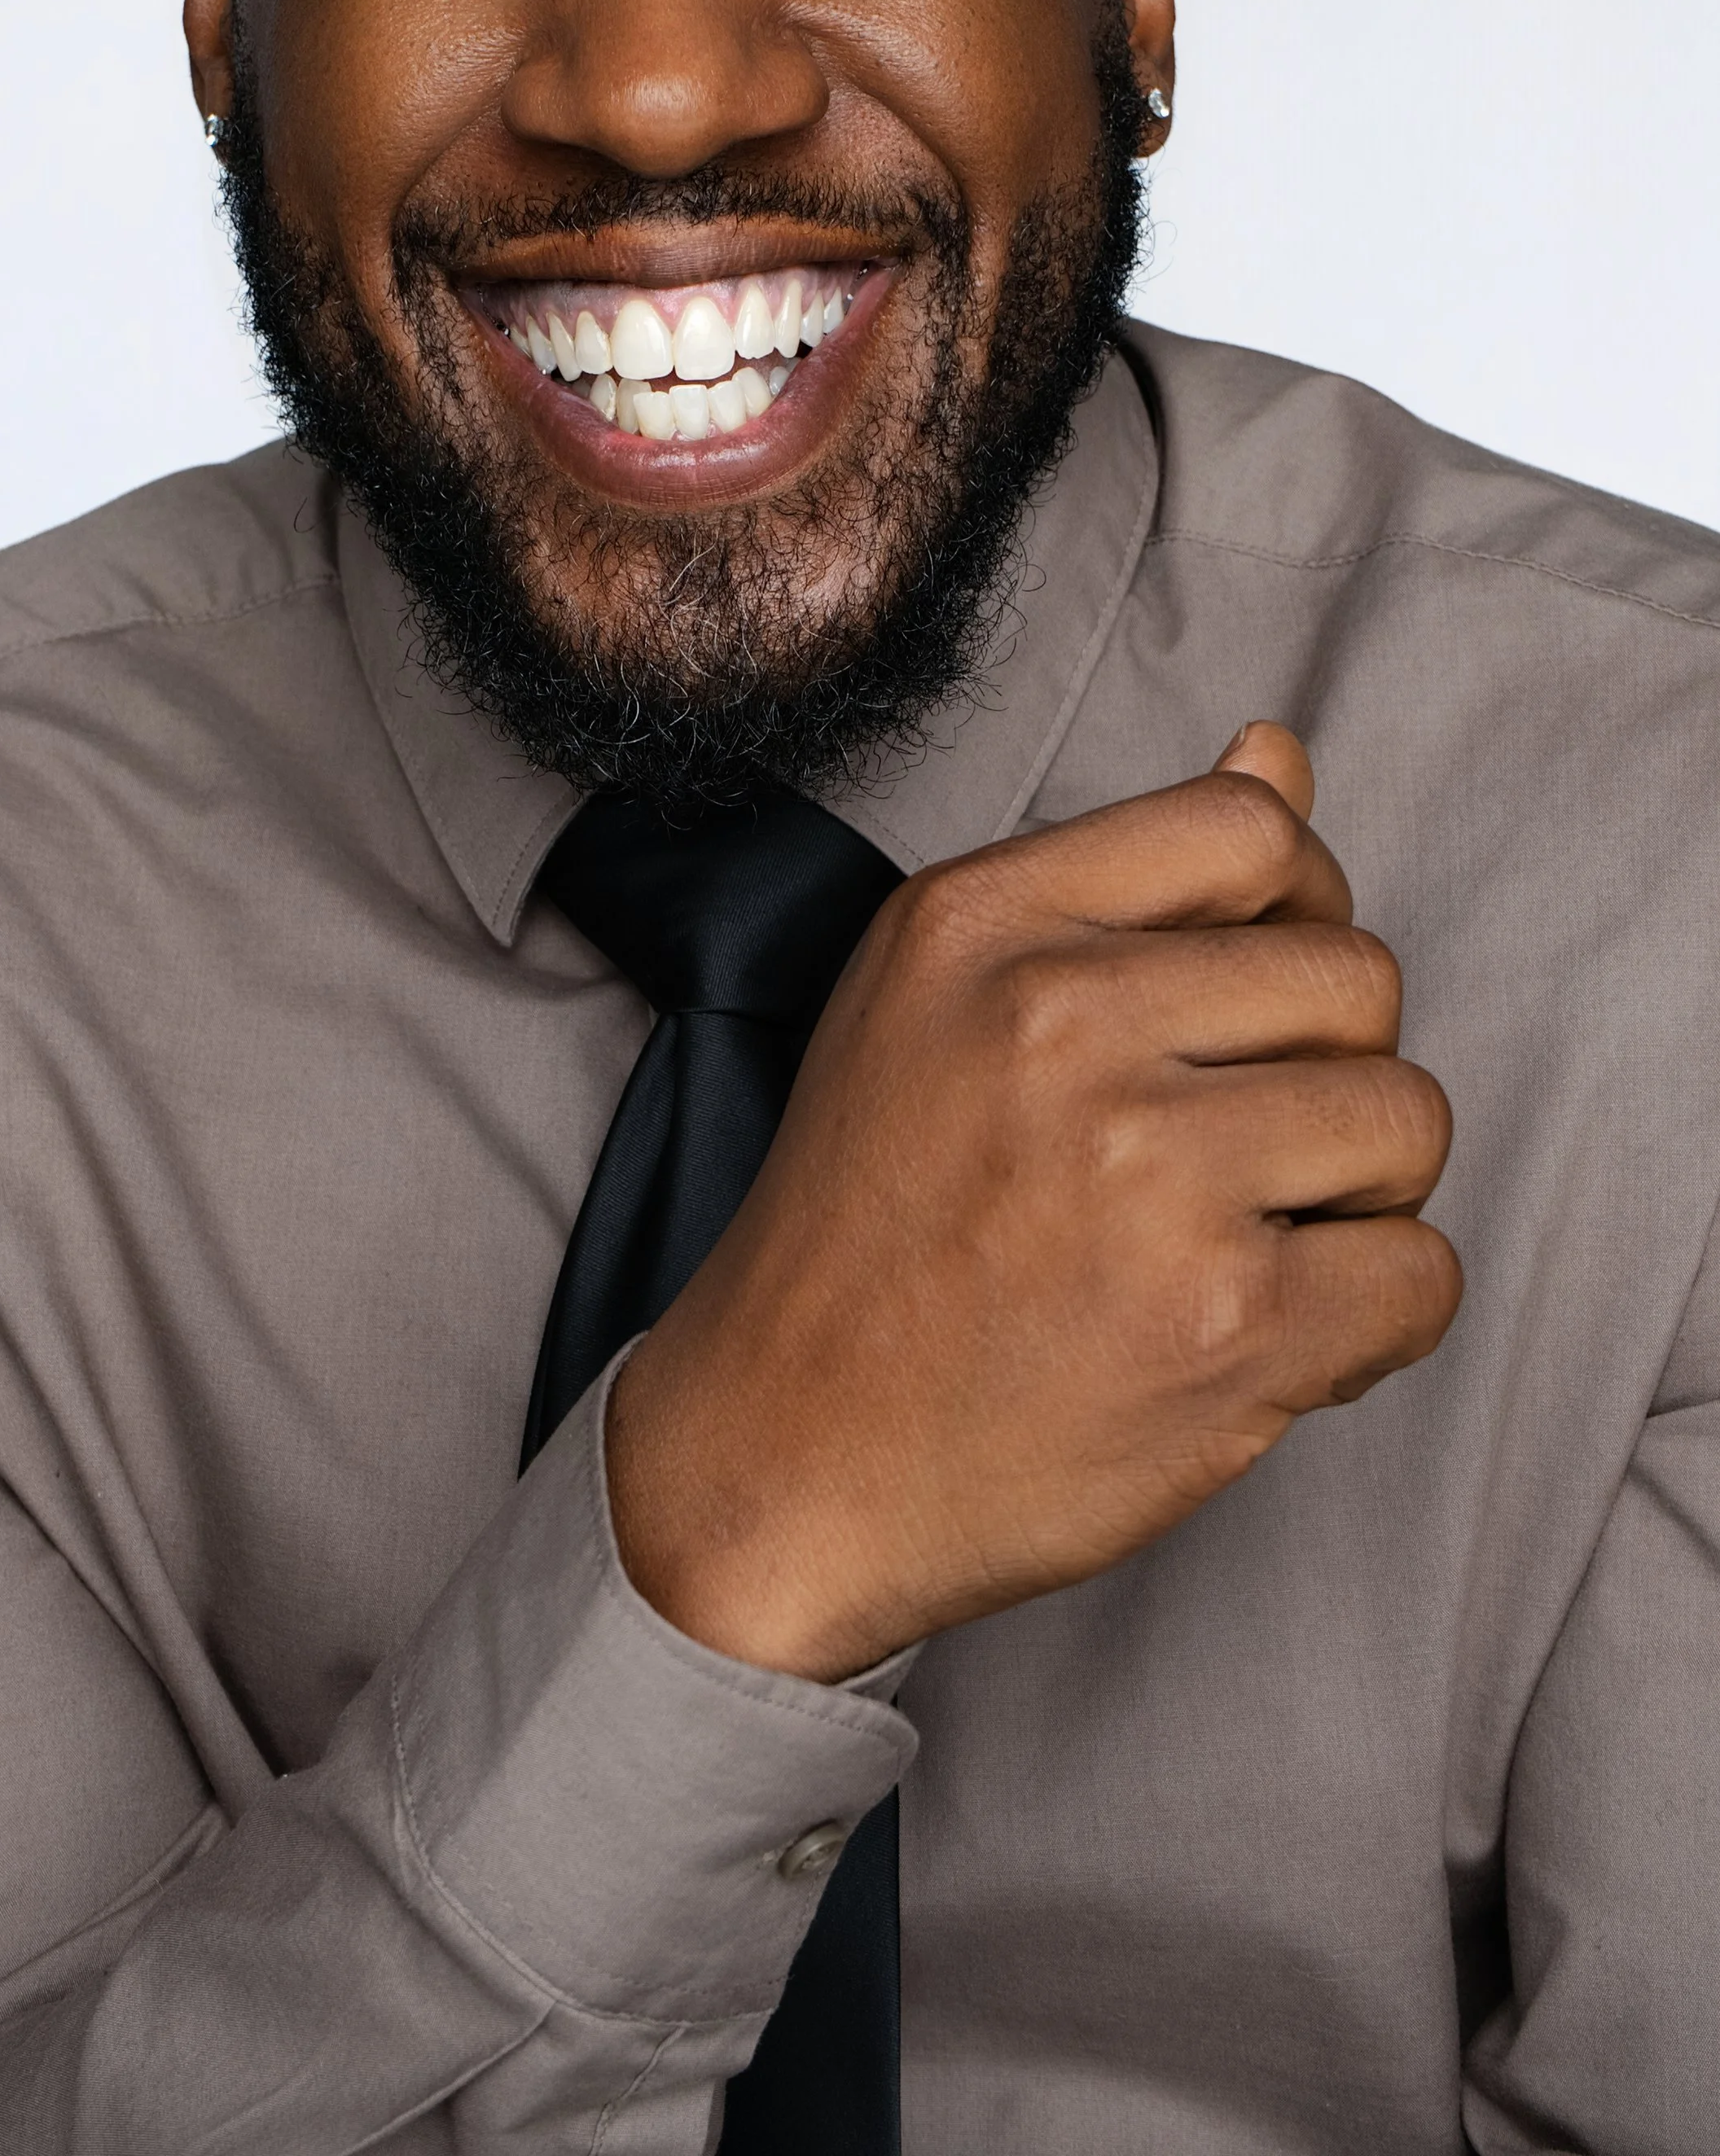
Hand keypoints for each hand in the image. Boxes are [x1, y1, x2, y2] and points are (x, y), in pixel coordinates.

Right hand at [605, 724, 1460, 1679]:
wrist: (783, 1456)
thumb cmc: (871, 1227)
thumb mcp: (940, 998)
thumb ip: (1121, 877)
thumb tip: (1284, 749)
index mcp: (981, 923)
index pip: (1252, 827)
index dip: (1293, 912)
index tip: (1249, 1000)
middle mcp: (1061, 1021)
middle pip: (1356, 976)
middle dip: (1327, 1070)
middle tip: (1232, 1153)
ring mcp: (1149, 1173)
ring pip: (1408, 1119)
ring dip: (1357, 1195)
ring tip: (1244, 1240)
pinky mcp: (1225, 1323)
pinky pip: (1421, 1274)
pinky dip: (1370, 1317)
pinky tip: (1265, 1333)